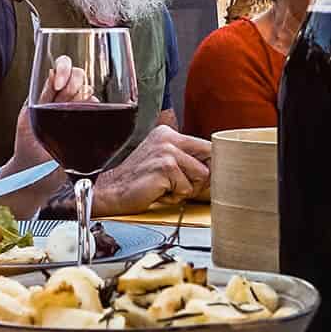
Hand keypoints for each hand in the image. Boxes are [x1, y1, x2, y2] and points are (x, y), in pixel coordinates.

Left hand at [12, 56, 92, 170]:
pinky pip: (98, 110)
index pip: (62, 68)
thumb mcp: (28, 117)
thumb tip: (51, 74)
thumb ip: (39, 96)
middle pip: (79, 75)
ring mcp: (77, 111)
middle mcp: (65, 98)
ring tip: (71, 113)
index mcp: (48, 92)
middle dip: (74, 81)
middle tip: (65, 95)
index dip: (63, 69)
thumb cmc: (27, 144)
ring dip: (83, 96)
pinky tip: (86, 119)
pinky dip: (95, 110)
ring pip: (89, 90)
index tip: (57, 84)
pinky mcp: (88, 125)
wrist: (34, 174)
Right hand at [89, 125, 210, 213]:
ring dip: (186, 189)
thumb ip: (185, 159)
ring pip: (201, 177)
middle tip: (178, 186)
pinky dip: (175, 197)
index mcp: (168, 133)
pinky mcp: (165, 168)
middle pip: (209, 159)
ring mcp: (166, 151)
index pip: (207, 146)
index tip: (198, 177)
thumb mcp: (163, 162)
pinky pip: (187, 189)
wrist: (112, 193)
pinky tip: (158, 193)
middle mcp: (168, 138)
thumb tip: (218, 168)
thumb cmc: (139, 182)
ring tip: (165, 188)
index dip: (208, 166)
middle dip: (200, 178)